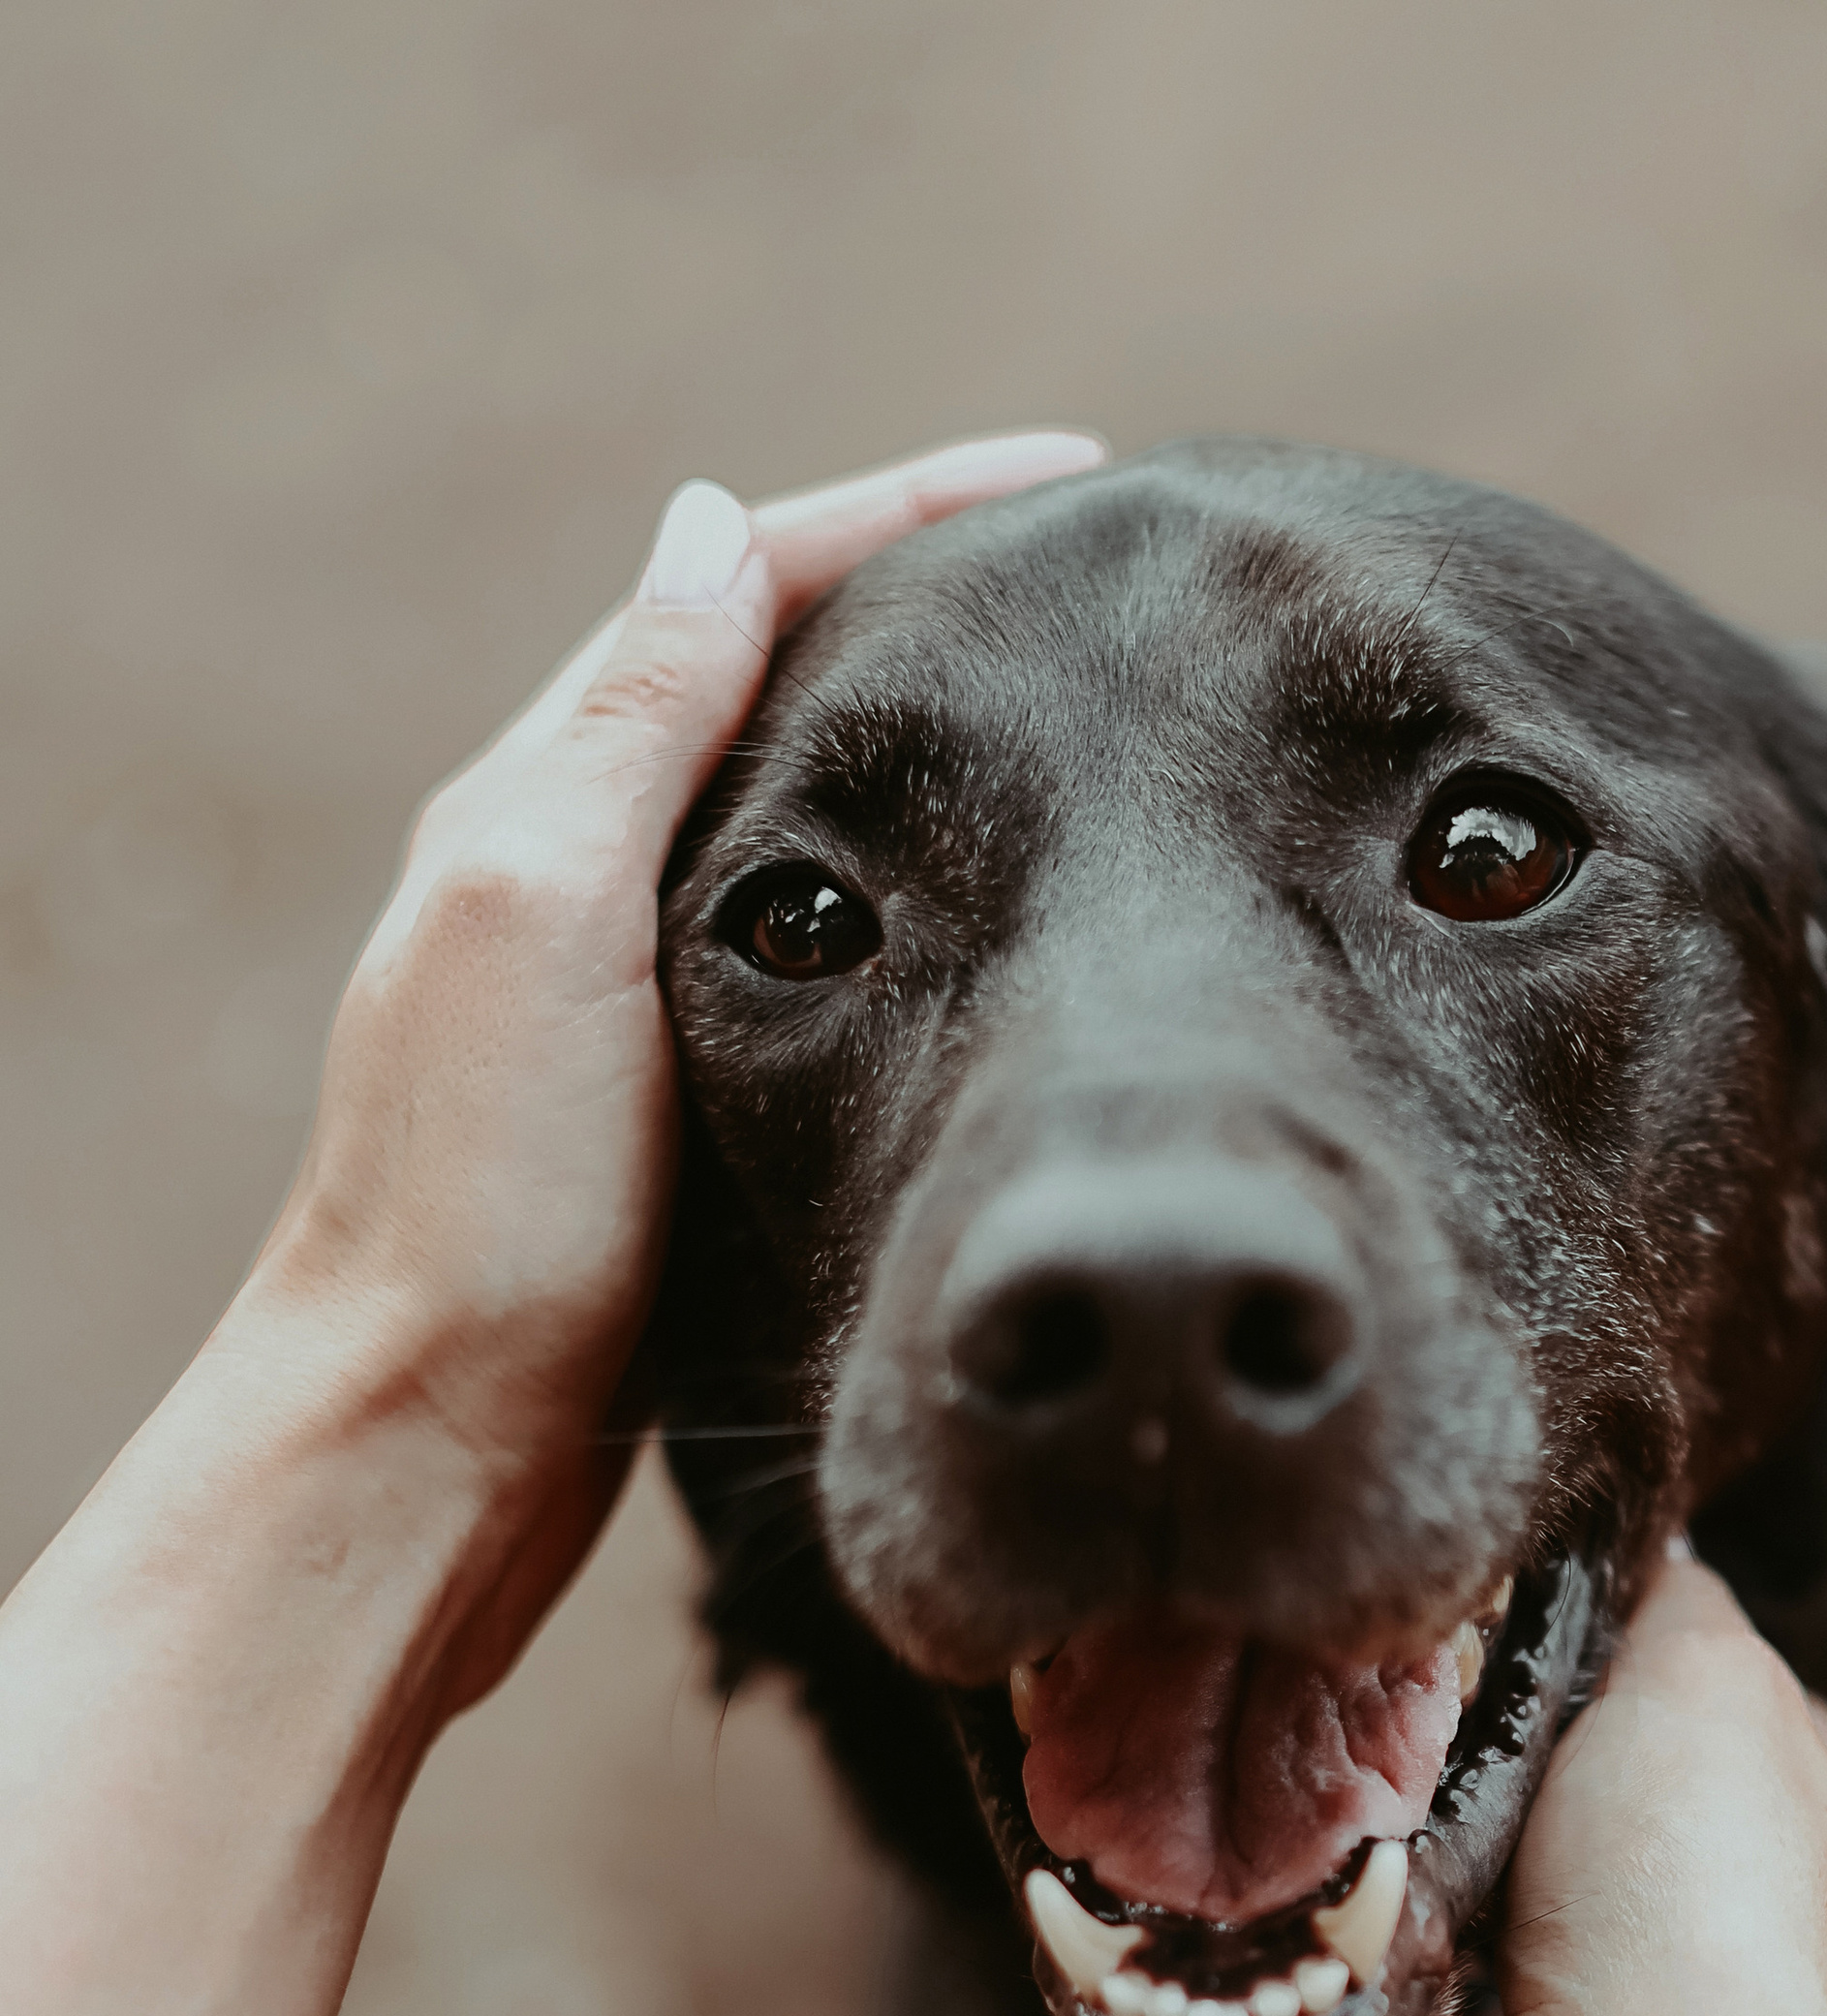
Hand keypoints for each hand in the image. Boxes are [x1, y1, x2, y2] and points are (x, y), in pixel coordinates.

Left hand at [233, 431, 1103, 1727]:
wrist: (437, 1454)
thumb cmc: (485, 1209)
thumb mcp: (550, 922)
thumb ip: (631, 728)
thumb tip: (712, 530)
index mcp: (549, 806)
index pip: (752, 589)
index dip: (918, 515)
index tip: (1082, 485)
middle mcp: (588, 886)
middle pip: (793, 689)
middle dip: (949, 616)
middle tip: (1123, 589)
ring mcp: (642, 1005)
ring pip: (827, 833)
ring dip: (950, 764)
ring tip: (1103, 731)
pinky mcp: (696, 1120)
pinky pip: (835, 962)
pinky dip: (928, 907)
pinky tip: (1017, 932)